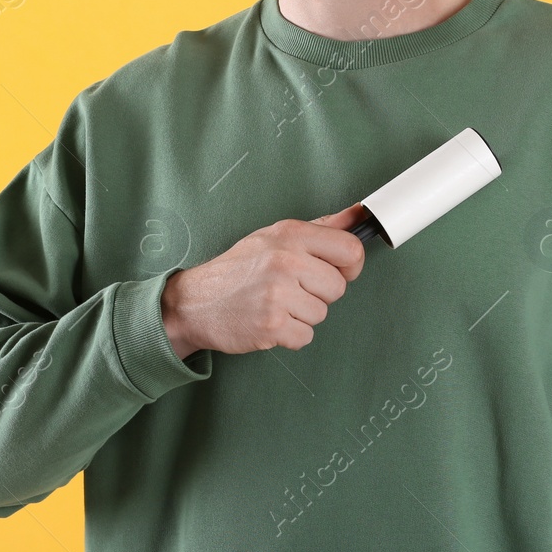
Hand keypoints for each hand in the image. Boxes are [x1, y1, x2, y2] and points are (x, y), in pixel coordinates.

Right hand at [161, 203, 366, 357]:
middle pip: (339, 287)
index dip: (350, 266)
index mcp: (291, 234)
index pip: (350, 249)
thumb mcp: (275, 236)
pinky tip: (270, 320)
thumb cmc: (238, 268)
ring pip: (322, 314)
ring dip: (303, 315)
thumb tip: (358, 214)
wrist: (194, 302)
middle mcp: (286, 260)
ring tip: (276, 303)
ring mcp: (278, 293)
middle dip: (320, 294)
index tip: (337, 271)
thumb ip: (321, 227)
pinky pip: (305, 336)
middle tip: (292, 289)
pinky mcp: (272, 325)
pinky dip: (290, 335)